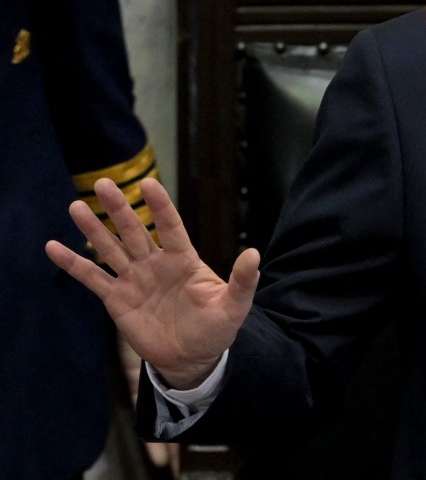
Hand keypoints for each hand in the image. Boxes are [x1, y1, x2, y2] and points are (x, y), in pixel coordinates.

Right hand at [45, 177, 259, 389]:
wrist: (192, 359)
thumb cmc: (215, 329)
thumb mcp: (233, 306)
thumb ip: (242, 281)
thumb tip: (254, 254)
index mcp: (184, 260)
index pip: (170, 226)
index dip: (160, 206)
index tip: (148, 184)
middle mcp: (156, 264)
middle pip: (135, 231)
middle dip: (120, 209)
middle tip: (104, 184)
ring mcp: (135, 279)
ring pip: (111, 249)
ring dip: (94, 229)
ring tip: (76, 206)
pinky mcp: (117, 300)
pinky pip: (92, 278)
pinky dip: (73, 264)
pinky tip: (53, 247)